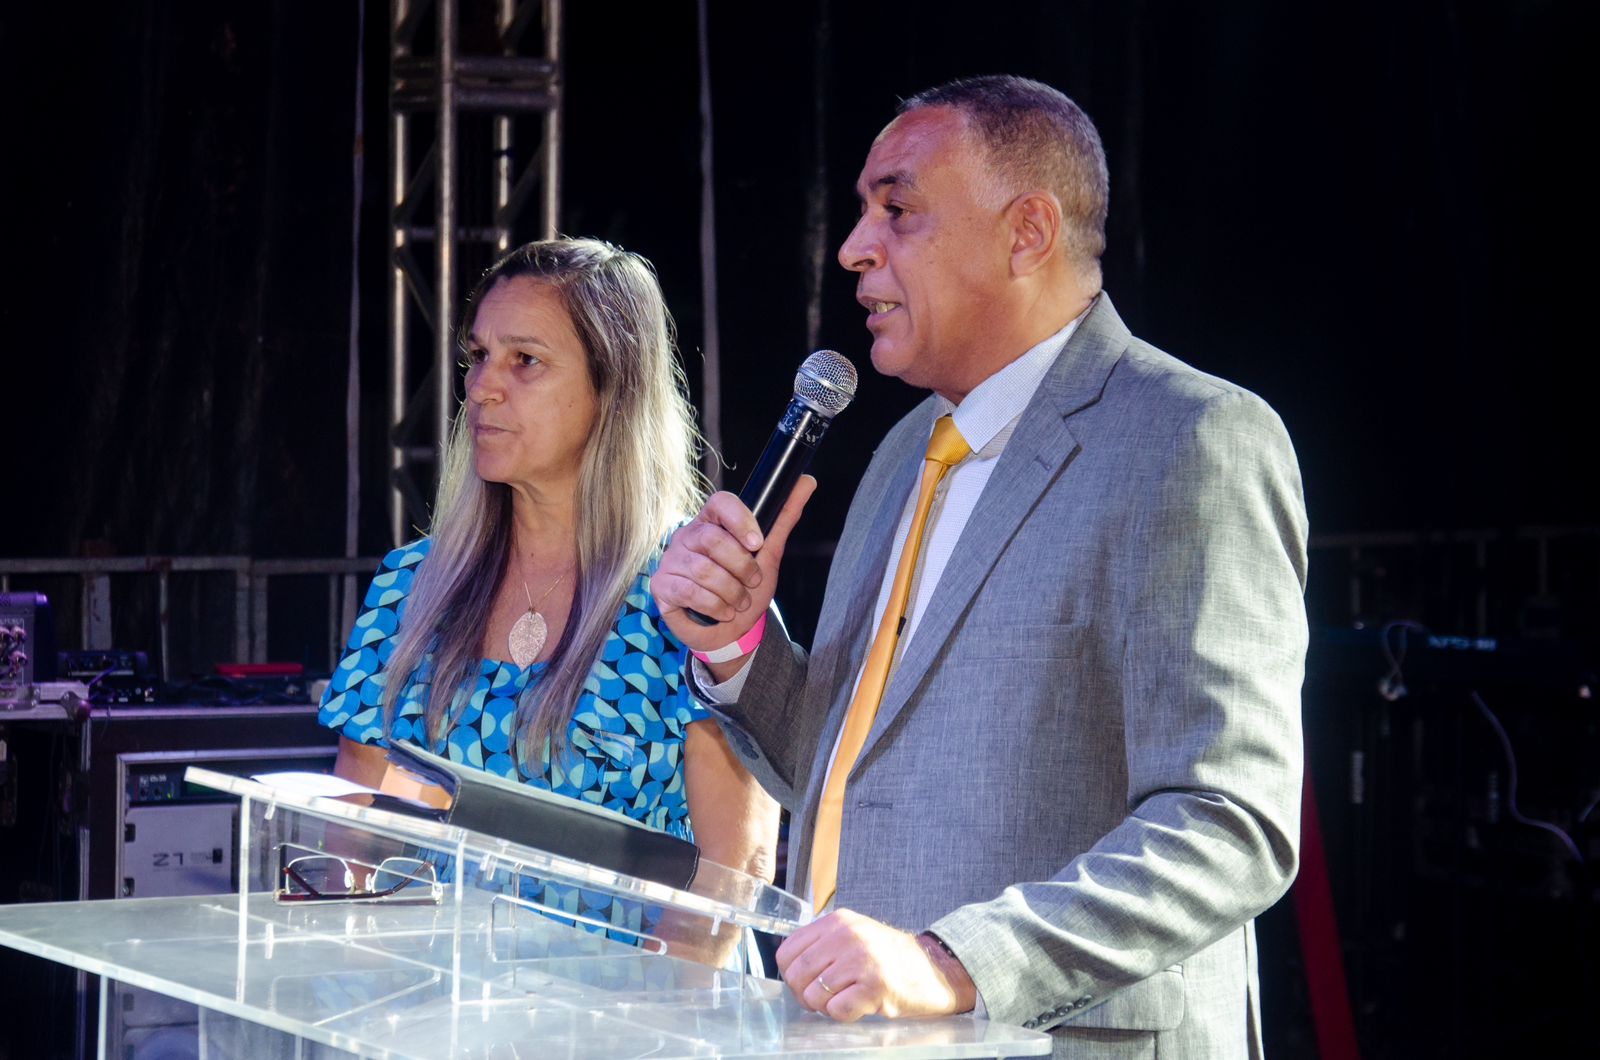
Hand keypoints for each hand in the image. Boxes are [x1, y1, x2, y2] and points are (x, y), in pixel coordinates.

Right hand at [651, 476, 815, 656]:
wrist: (730, 631)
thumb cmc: (746, 589)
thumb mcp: (769, 554)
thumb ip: (784, 518)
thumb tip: (808, 480)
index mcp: (711, 522)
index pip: (720, 503)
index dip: (740, 521)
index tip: (758, 544)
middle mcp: (687, 536)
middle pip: (713, 540)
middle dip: (742, 568)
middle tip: (752, 583)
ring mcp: (671, 560)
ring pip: (704, 570)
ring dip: (731, 592)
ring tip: (739, 602)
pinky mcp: (662, 585)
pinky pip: (689, 591)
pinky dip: (714, 606)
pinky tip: (722, 611)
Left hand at [775, 909, 977, 1021]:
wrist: (934, 969)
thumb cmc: (889, 957)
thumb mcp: (855, 934)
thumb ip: (823, 943)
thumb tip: (789, 966)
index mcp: (838, 922)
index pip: (787, 952)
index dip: (791, 975)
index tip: (807, 983)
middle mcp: (847, 936)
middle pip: (797, 975)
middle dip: (805, 995)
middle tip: (825, 999)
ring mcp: (862, 960)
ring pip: (814, 995)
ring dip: (826, 1006)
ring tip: (846, 999)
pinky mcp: (876, 986)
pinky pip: (837, 1010)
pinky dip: (844, 1015)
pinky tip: (860, 1006)